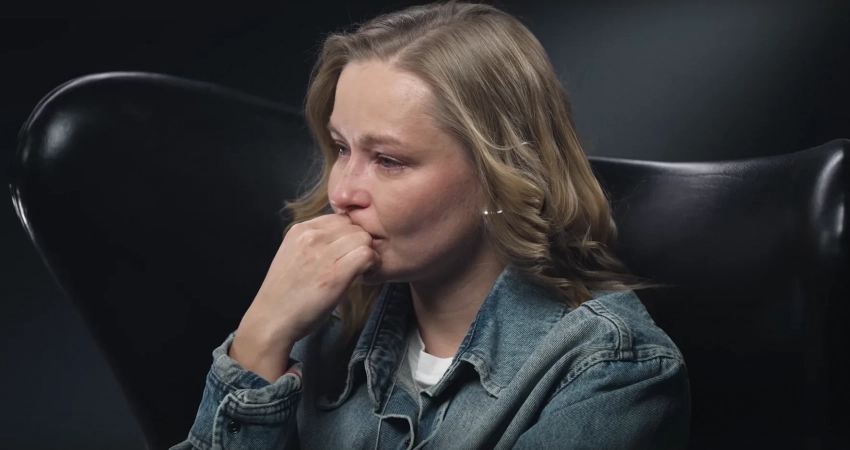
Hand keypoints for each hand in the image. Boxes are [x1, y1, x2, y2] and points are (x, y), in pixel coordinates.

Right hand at [230, 213, 379, 380]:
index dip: (349, 235)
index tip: (347, 253)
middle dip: (359, 244)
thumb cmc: (285, 294)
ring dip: (368, 254)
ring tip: (360, 271)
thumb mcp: (293, 256)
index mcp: (300, 230)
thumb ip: (315, 244)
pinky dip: (372, 265)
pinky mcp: (335, 273)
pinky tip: (363, 277)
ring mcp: (322, 253)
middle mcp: (311, 236)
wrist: (272, 319)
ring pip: (363, 238)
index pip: (340, 218)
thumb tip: (343, 240)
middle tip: (357, 264)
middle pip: (354, 226)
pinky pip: (367, 255)